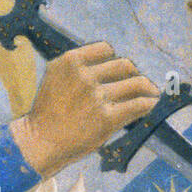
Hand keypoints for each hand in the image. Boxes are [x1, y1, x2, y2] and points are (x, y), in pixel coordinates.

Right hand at [9, 42, 158, 177]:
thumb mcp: (54, 78)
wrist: (39, 142)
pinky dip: (148, 103)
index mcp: (70, 61)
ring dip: (147, 88)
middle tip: (138, 81)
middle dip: (133, 73)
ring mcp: (96, 96)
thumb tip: (107, 65)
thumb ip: (76, 68)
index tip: (119, 69)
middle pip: (124, 65)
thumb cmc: (46, 113)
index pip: (105, 49)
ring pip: (135, 84)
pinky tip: (151, 104)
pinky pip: (138, 105)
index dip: (114, 59)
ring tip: (152, 93)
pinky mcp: (107, 118)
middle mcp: (84, 75)